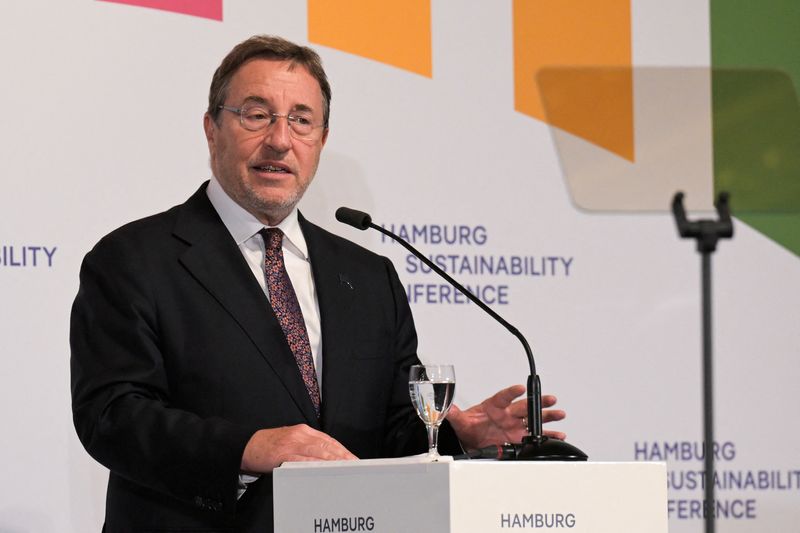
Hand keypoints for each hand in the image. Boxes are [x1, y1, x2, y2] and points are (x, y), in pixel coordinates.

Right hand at [240, 424, 356, 472]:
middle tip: (354, 464)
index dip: (342, 449)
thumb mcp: (292, 440)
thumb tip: (327, 456)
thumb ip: (308, 445)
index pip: (328, 440)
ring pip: (318, 451)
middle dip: (342, 455)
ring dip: (333, 460)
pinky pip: (302, 459)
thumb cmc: (271, 445)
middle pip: (326, 445)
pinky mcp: (283, 453)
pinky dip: (314, 464)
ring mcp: (292, 443)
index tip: (353, 458)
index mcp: (304, 430)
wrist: (249, 445)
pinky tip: (323, 469)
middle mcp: (300, 434)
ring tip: (344, 467)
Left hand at [445, 384, 566, 450]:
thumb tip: (445, 408)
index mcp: (494, 405)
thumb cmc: (469, 426)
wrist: (471, 441)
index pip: (504, 396)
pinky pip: (536, 435)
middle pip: (525, 405)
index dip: (511, 392)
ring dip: (547, 415)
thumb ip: (454, 414)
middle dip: (538, 401)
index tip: (520, 388)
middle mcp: (508, 413)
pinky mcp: (520, 437)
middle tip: (551, 398)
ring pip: (534, 418)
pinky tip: (558, 434)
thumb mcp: (460, 420)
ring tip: (559, 413)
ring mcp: (515, 425)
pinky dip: (548, 435)